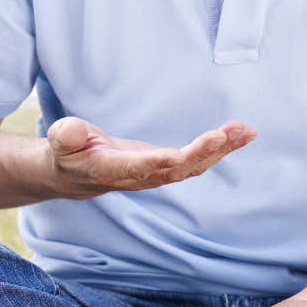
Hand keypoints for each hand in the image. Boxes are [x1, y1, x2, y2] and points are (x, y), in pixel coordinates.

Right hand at [46, 116, 256, 199]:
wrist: (75, 173)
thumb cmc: (67, 152)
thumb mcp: (61, 141)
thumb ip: (67, 136)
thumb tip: (71, 131)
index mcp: (115, 170)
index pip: (144, 168)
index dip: (164, 161)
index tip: (184, 152)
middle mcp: (142, 176)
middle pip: (178, 169)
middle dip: (203, 153)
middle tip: (225, 134)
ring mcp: (157, 173)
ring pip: (194, 166)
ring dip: (220, 149)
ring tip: (245, 131)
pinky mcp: (167, 166)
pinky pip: (198, 159)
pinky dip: (220, 148)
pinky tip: (241, 134)